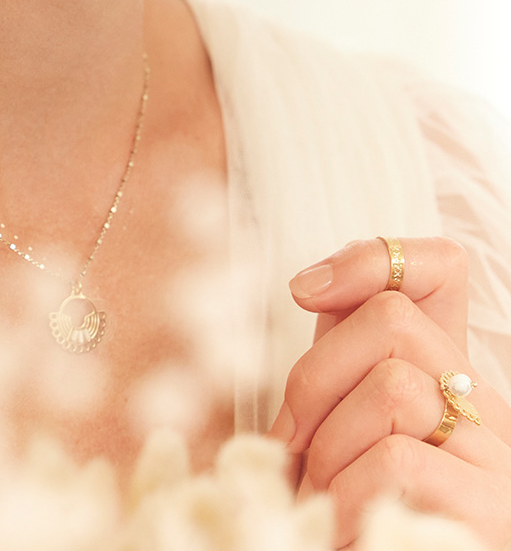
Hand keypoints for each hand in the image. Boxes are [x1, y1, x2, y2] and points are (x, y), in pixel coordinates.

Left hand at [268, 237, 510, 547]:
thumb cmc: (348, 519)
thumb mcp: (336, 432)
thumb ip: (334, 367)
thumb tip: (308, 286)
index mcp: (444, 377)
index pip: (440, 269)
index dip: (369, 259)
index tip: (303, 290)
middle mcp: (481, 404)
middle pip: (391, 319)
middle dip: (316, 376)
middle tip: (292, 445)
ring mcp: (494, 455)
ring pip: (393, 387)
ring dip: (328, 450)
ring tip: (318, 504)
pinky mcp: (492, 510)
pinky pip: (398, 459)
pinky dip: (347, 495)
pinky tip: (342, 530)